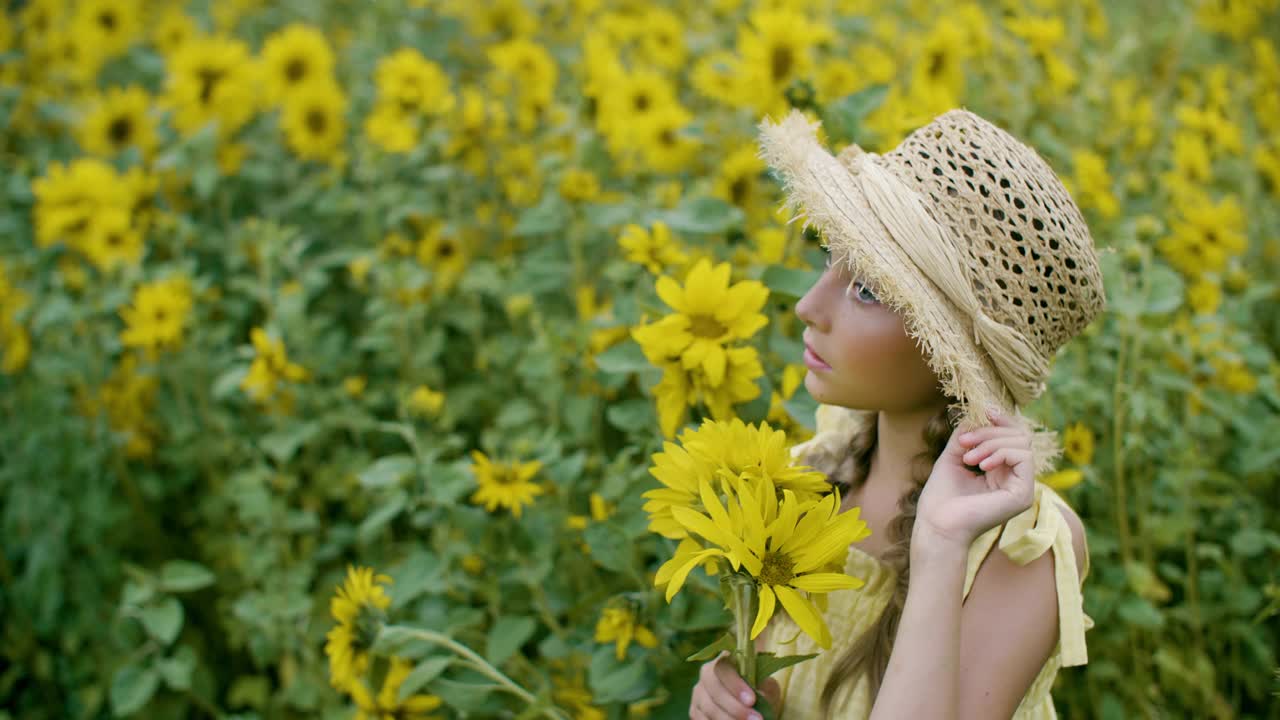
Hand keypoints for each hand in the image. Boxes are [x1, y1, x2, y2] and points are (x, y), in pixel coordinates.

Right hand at [691, 650, 781, 719]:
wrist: (751, 702)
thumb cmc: (760, 689)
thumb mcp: (766, 685)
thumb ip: (763, 687)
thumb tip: (759, 695)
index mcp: (723, 661)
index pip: (723, 668)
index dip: (736, 685)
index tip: (752, 700)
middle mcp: (706, 675)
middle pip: (714, 690)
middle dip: (735, 707)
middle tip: (755, 719)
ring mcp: (698, 693)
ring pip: (708, 708)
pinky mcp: (695, 711)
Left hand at [915, 407, 1036, 550]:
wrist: (937, 524)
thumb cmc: (941, 497)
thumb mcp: (954, 456)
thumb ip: (969, 435)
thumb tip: (981, 412)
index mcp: (1002, 472)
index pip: (1014, 437)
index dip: (1003, 420)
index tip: (985, 411)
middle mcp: (1016, 479)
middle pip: (1019, 436)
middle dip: (989, 432)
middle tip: (963, 443)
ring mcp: (1022, 487)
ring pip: (1022, 443)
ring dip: (990, 442)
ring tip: (968, 458)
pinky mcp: (1024, 494)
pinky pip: (1023, 457)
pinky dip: (1000, 453)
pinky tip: (980, 466)